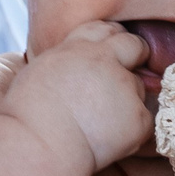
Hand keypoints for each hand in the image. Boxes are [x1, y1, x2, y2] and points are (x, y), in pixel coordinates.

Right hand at [8, 21, 154, 169]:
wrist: (39, 145)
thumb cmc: (29, 115)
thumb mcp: (42, 69)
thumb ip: (68, 57)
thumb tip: (80, 60)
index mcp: (79, 47)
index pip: (107, 30)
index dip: (111, 41)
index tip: (110, 54)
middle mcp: (107, 61)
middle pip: (135, 46)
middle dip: (134, 56)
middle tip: (120, 81)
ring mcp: (126, 87)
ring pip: (138, 87)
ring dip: (127, 99)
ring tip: (100, 121)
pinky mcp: (138, 117)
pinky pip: (145, 119)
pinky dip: (133, 129)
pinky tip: (109, 138)